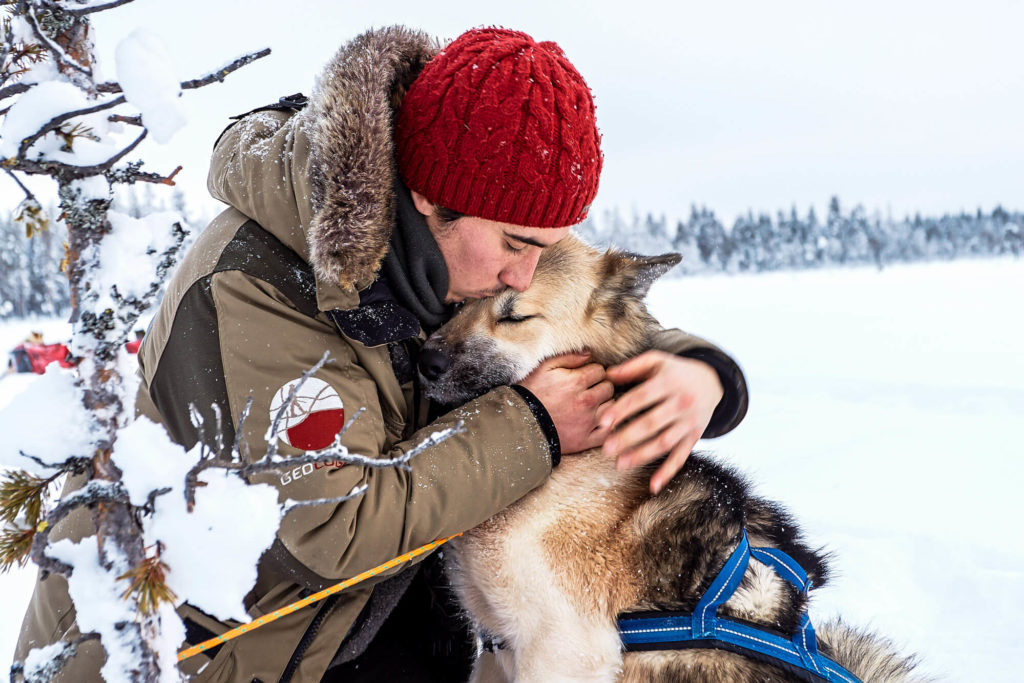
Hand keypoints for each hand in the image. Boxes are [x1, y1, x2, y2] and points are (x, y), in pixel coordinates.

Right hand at [519, 352, 613, 454]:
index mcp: (577, 381)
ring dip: (604, 404)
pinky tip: (597, 421)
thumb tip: (589, 353)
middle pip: (608, 388)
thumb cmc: (530, 393)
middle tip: (587, 391)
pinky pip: (607, 430)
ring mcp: (588, 422)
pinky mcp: (585, 440)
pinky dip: (606, 425)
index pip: (600, 371)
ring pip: (611, 406)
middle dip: (599, 386)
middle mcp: (586, 401)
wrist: (518, 425)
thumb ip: (569, 357)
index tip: (583, 377)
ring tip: (589, 406)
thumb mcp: (544, 368)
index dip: (591, 372)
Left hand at [598, 351, 722, 493]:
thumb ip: (633, 366)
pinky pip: (681, 457)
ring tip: (620, 464)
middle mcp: (680, 403)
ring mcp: (688, 422)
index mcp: (668, 382)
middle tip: (606, 448)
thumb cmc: (676, 371)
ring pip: (664, 442)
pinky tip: (653, 486)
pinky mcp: (694, 437)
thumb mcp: (657, 361)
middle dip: (628, 437)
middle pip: (651, 423)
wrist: (712, 381)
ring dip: (642, 455)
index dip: (621, 410)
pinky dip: (668, 472)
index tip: (602, 422)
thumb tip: (607, 375)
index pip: (640, 397)